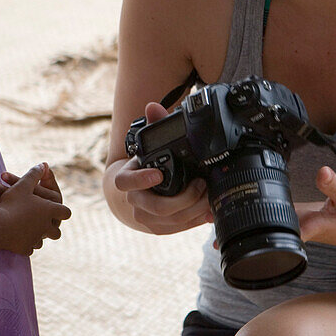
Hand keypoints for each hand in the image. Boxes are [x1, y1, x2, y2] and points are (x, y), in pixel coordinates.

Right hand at [0, 163, 71, 255]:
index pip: (65, 212)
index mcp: (51, 211)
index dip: (62, 210)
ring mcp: (37, 239)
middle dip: (52, 227)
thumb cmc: (12, 203)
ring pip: (43, 241)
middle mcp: (48, 227)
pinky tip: (22, 241)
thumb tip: (43, 164)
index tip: (59, 209)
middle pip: (57, 231)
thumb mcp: (23, 185)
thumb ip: (34, 174)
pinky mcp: (25, 249)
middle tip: (47, 224)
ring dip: (39, 236)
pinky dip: (26, 244)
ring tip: (34, 233)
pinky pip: (29, 249)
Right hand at [111, 101, 212, 234]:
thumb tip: (153, 106)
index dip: (141, 179)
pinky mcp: (159, 229)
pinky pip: (179, 227)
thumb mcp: (149, 146)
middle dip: (184, 198)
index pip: (126, 181)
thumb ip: (154, 125)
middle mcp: (134, 201)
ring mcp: (145, 218)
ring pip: (172, 220)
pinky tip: (208, 209)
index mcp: (127, 179)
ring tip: (209, 194)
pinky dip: (197, 219)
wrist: (138, 192)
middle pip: (157, 207)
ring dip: (194, 208)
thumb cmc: (145, 166)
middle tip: (201, 184)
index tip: (158, 174)